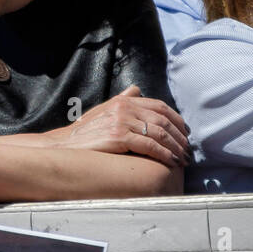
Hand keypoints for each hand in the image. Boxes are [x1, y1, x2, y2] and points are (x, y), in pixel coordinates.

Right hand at [47, 85, 189, 166]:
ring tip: (183, 159)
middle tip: (188, 150)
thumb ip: (122, 99)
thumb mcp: (103, 110)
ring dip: (176, 148)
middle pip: (163, 120)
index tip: (186, 133)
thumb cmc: (83, 131)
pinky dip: (164, 154)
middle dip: (180, 136)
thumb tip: (136, 89)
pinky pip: (150, 145)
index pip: (159, 106)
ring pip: (160, 133)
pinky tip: (171, 162)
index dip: (177, 119)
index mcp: (124, 100)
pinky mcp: (119, 137)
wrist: (64, 145)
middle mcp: (124, 108)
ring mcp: (122, 122)